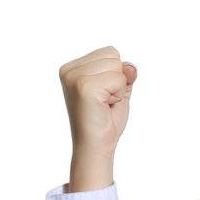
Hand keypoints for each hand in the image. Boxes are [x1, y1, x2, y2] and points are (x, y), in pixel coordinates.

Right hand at [59, 46, 137, 172]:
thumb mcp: (118, 90)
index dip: (115, 75)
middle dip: (117, 80)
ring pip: (117, 66)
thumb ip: (123, 73)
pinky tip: (104, 107)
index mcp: (72, 68)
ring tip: (104, 104)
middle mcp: (69, 71)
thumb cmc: (105, 120)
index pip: (109, 52)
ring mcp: (75, 78)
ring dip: (118, 88)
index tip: (103, 95)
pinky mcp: (84, 87)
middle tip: (105, 101)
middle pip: (113, 55)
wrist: (95, 146)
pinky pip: (118, 79)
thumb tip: (130, 66)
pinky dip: (118, 94)